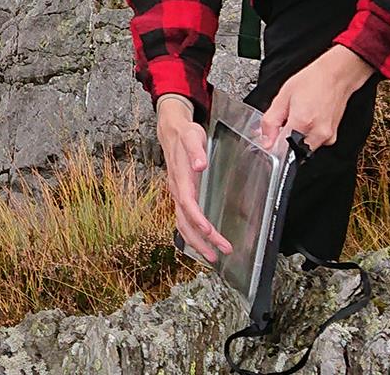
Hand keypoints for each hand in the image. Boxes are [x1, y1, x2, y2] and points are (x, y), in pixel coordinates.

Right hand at [155, 94, 230, 263]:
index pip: (188, 204)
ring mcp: (178, 196)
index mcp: (180, 179)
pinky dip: (193, 235)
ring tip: (213, 256)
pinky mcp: (182, 197)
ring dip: (197, 243)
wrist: (172, 133)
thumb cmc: (185, 135)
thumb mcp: (192, 136)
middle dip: (200, 240)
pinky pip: (185, 221)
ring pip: (184, 225)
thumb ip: (196, 151)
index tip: (208, 230)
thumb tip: (200, 164)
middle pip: (185, 222)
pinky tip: (203, 242)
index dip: (197, 219)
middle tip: (218, 254)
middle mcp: (177, 191)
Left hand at [257, 45, 374, 153]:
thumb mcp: (283, 96)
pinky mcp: (332, 138)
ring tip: (301, 116)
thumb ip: (271, 121)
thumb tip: (265, 141)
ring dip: (297, 138)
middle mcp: (316, 134)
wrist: (337, 75)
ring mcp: (326, 137)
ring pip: (303, 148)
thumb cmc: (313, 81)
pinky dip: (308, 135)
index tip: (271, 135)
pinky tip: (310, 119)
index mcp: (302, 123)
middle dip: (285, 139)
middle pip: (291, 150)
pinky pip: (314, 143)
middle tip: (288, 119)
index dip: (272, 143)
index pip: (280, 148)